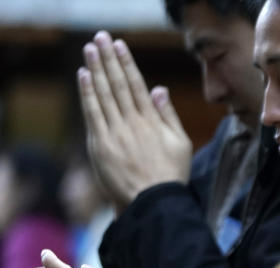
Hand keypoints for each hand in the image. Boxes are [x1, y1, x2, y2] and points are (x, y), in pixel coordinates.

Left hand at [78, 31, 191, 210]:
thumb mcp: (181, 143)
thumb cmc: (171, 174)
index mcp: (153, 122)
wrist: (154, 202)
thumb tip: (158, 88)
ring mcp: (116, 133)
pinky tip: (84, 76)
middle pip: (119, 85)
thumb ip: (168, 114)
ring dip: (96, 69)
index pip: (138, 85)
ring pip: (104, 95)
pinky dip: (87, 93)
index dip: (127, 64)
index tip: (119, 46)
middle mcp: (133, 123)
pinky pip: (93, 113)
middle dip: (109, 60)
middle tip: (100, 38)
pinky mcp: (101, 145)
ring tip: (89, 50)